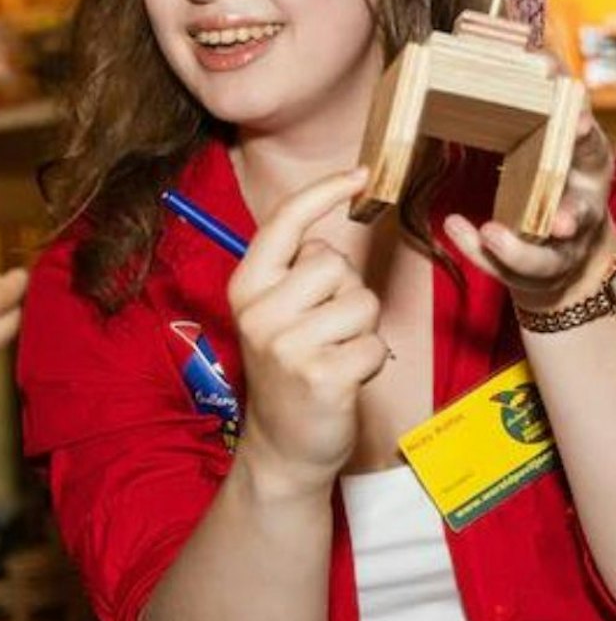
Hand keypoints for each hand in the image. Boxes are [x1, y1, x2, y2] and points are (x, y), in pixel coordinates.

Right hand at [228, 169, 387, 496]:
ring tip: (335, 353)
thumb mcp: (274, 312)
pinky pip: (374, 344)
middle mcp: (259, 310)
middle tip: (326, 327)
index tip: (360, 172)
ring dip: (362, 328)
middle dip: (347, 291)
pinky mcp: (322, 375)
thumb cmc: (288, 368)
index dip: (323, 192)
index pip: (284, 223)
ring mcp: (287, 344)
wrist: (282, 447)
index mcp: (246, 286)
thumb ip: (295, 271)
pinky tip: (345, 378)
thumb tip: (334, 226)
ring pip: (361, 302)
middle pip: (335, 263)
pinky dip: (371, 361)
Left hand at [444, 108, 615, 310]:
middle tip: (554, 217)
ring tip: (493, 233)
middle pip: (582, 213)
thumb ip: (539, 97)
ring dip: (520, 248)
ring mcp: (563, 247)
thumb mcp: (554, 135)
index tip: (572, 120)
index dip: (582, 132)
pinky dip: (480, 251)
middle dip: (569, 212)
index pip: (591, 147)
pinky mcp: (538, 272)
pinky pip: (508, 269)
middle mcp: (584, 207)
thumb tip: (514, 39)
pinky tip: (455, 228)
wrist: (566, 242)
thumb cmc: (550, 171)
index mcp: (588, 165)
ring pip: (548, 256)